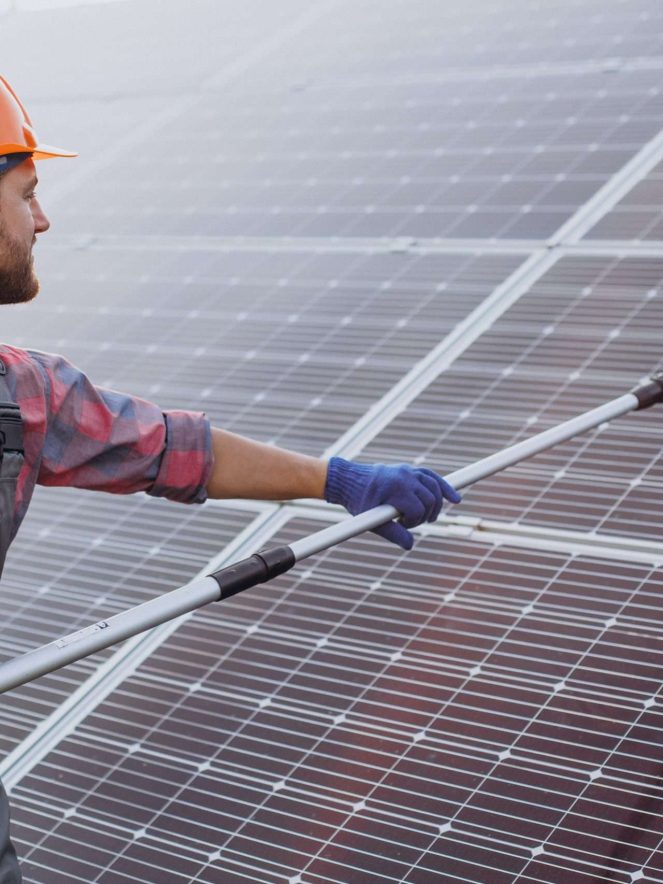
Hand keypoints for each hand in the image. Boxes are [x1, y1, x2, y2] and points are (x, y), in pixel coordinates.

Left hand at [324, 457, 460, 549]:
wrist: (347, 480)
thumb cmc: (357, 500)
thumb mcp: (370, 519)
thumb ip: (392, 533)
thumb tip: (410, 545)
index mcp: (396, 488)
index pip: (418, 509)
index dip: (413, 522)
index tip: (401, 525)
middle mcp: (405, 477)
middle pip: (430, 500)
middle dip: (425, 515)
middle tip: (410, 523)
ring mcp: (408, 471)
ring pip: (434, 488)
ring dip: (436, 505)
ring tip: (428, 517)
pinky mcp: (409, 470)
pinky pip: (432, 477)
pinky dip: (444, 487)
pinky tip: (455, 499)